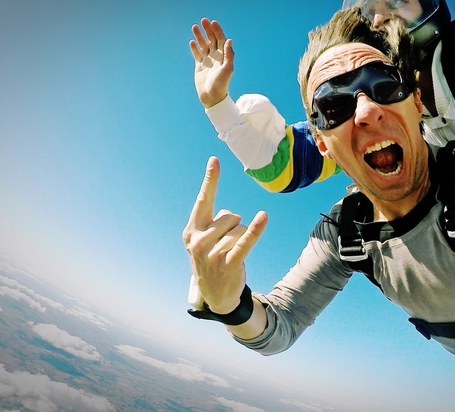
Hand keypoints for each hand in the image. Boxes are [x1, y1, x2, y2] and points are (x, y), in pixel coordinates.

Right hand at [182, 157, 267, 313]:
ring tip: (230, 255)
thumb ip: (215, 221)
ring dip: (241, 239)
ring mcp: (212, 254)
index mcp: (191, 231)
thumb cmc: (212, 258)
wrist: (215, 295)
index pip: (203, 200)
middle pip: (230, 215)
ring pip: (240, 228)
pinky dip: (256, 230)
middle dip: (234, 227)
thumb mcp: (205, 239)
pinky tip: (263, 217)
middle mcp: (198, 241)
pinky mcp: (228, 263)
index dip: (211, 180)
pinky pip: (246, 241)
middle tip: (224, 246)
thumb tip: (232, 216)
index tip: (215, 159)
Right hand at [190, 18, 234, 107]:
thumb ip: (229, 55)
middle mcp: (216, 57)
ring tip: (194, 26)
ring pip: (203, 45)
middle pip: (212, 40)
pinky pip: (197, 54)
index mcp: (223, 57)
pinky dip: (194, 48)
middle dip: (208, 30)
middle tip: (203, 20)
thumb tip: (229, 40)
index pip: (221, 40)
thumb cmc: (221, 84)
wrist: (212, 96)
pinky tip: (192, 41)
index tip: (212, 22)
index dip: (217, 31)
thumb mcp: (227, 69)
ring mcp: (208, 61)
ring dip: (199, 36)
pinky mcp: (200, 66)